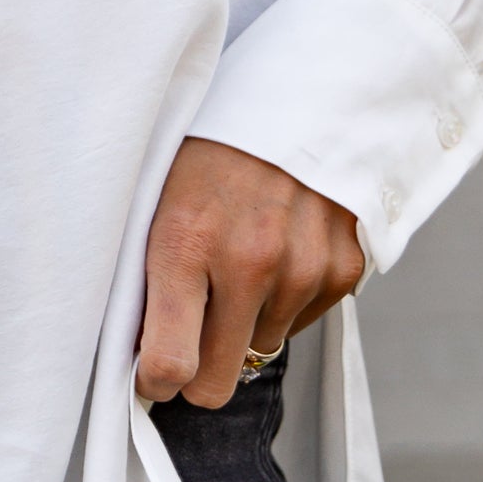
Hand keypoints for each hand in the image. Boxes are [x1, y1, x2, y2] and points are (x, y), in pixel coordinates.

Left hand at [135, 138, 364, 407]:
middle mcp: (248, 262)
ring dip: (244, 323)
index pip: (170, 365)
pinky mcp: (341, 270)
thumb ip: (145, 277)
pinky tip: (276, 252)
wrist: (296, 99)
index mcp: (185, 243)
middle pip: (217, 382)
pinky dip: (283, 302)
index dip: (156, 382)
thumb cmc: (208, 153)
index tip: (153, 371)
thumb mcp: (156, 200)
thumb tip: (141, 356)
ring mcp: (301, 268)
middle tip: (190, 335)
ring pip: (259, 349)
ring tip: (240, 261)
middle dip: (199, 371)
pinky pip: (299, 323)